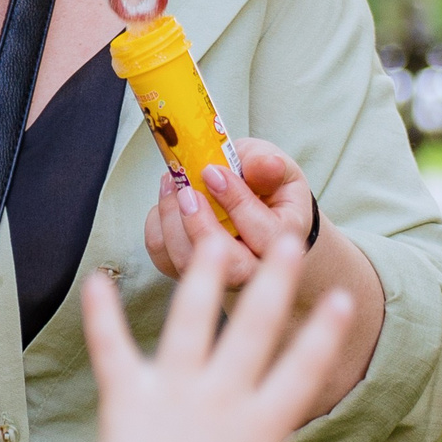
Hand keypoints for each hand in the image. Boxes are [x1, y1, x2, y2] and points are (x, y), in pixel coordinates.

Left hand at [82, 225, 354, 441]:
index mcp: (261, 427)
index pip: (304, 370)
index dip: (326, 333)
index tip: (342, 298)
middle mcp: (222, 398)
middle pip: (256, 327)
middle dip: (276, 279)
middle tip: (289, 239)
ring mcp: (173, 392)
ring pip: (191, 320)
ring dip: (204, 277)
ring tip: (213, 240)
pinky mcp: (128, 398)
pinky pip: (112, 348)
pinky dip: (102, 314)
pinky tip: (98, 279)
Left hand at [142, 139, 312, 287]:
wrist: (258, 214)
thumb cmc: (270, 194)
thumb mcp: (279, 171)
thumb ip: (269, 166)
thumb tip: (268, 165)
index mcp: (283, 242)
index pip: (265, 233)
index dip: (236, 202)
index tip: (212, 173)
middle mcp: (254, 269)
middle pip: (230, 267)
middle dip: (200, 227)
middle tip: (186, 191)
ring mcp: (219, 275)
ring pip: (189, 263)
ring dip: (172, 221)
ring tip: (171, 184)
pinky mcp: (189, 271)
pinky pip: (164, 258)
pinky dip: (157, 228)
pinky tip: (165, 202)